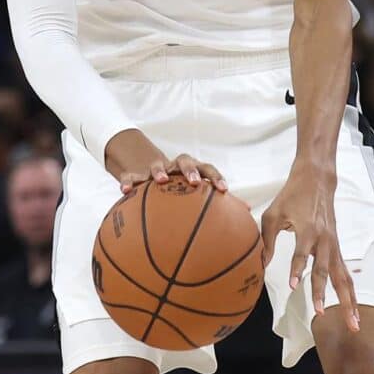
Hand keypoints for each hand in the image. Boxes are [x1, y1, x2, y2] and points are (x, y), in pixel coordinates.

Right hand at [105, 129, 226, 193]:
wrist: (151, 175)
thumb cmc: (180, 190)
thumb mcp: (196, 195)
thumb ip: (218, 202)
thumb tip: (248, 212)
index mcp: (193, 171)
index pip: (207, 169)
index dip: (216, 177)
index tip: (224, 190)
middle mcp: (175, 167)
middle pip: (184, 161)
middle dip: (190, 170)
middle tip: (194, 182)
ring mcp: (155, 169)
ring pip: (157, 164)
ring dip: (160, 170)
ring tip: (161, 180)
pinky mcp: (136, 175)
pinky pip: (130, 176)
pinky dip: (128, 181)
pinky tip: (125, 191)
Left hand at [260, 161, 359, 331]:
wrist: (317, 180)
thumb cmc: (291, 196)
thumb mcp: (272, 214)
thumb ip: (266, 240)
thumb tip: (260, 266)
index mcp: (307, 229)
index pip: (300, 254)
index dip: (296, 269)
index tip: (291, 286)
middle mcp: (324, 239)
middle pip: (324, 271)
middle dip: (322, 294)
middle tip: (320, 315)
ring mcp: (334, 245)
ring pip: (342, 277)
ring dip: (348, 300)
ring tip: (353, 323)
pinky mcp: (338, 248)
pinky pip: (345, 273)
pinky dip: (349, 291)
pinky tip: (353, 309)